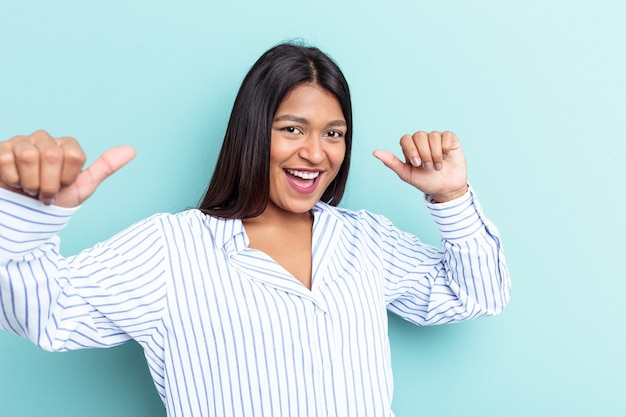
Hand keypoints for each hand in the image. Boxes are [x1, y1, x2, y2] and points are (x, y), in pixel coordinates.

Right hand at [0, 130, 135, 207]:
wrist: (27, 214)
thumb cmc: (56, 199)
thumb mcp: (83, 187)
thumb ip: (106, 167)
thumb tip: (132, 150)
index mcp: (67, 146)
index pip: (74, 156)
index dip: (68, 178)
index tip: (63, 186)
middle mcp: (45, 138)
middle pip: (52, 155)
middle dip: (49, 183)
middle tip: (45, 192)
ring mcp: (21, 142)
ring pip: (28, 156)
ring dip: (30, 182)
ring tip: (30, 188)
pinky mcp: (0, 150)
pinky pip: (6, 160)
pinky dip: (12, 179)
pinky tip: (14, 183)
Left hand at [373, 131, 467, 202]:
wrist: (445, 189)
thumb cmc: (426, 182)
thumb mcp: (407, 174)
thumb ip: (391, 163)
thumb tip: (375, 152)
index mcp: (410, 147)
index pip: (406, 139)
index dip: (411, 150)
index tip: (416, 164)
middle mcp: (422, 141)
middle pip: (419, 136)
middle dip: (424, 153)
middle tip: (428, 167)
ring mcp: (436, 139)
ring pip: (433, 136)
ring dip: (435, 154)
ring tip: (437, 166)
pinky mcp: (450, 140)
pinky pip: (446, 136)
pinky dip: (445, 148)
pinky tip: (445, 158)